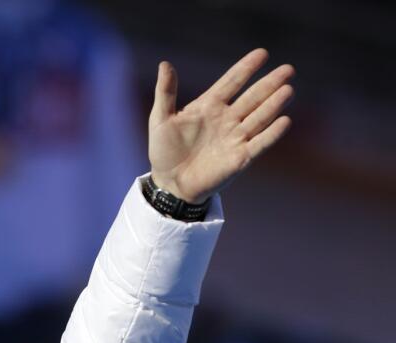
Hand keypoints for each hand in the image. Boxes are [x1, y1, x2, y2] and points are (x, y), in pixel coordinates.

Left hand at [148, 48, 293, 203]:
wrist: (169, 183)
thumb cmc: (163, 151)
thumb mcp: (160, 120)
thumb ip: (165, 93)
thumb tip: (165, 64)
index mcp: (209, 106)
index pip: (232, 82)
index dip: (246, 68)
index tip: (262, 53)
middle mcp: (227, 119)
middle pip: (253, 97)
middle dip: (270, 83)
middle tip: (288, 69)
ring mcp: (235, 137)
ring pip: (259, 117)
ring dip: (274, 104)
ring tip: (288, 90)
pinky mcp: (240, 158)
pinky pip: (259, 144)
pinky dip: (272, 133)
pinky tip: (284, 121)